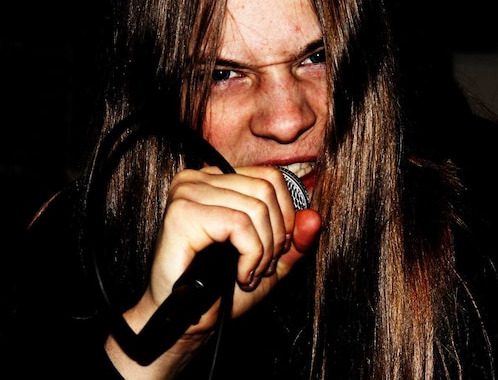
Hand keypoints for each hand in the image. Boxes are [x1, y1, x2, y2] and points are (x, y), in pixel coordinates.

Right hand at [106, 165, 320, 374]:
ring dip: (263, 249)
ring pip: (255, 207)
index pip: (270, 176)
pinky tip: (239, 274)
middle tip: (264, 267)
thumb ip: (295, 240)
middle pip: (265, 189)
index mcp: (217, 180)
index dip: (286, 214)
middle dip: (276, 235)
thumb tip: (314, 217)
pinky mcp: (182, 213)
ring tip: (250, 274)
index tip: (279, 248)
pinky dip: (250, 254)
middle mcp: (199, 178)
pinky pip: (238, 224)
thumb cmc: (220, 290)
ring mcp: (187, 192)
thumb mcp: (270, 262)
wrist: (186, 321)